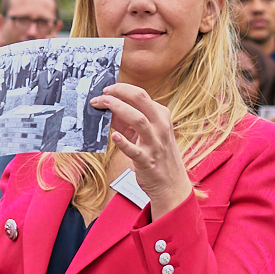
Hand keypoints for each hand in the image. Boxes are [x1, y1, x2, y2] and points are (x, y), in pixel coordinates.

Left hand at [89, 84, 192, 219]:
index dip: (121, 89)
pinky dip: (123, 142)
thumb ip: (127, 120)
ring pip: (138, 119)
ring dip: (119, 108)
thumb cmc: (156, 155)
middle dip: (120, 92)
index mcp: (161, 115)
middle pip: (141, 99)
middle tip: (103, 93)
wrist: (171, 184)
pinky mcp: (147, 160)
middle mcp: (160, 126)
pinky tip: (113, 136)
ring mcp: (154, 143)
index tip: (106, 90)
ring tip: (103, 104)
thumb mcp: (146, 133)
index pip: (140, 95)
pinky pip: (134, 150)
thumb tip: (106, 108)